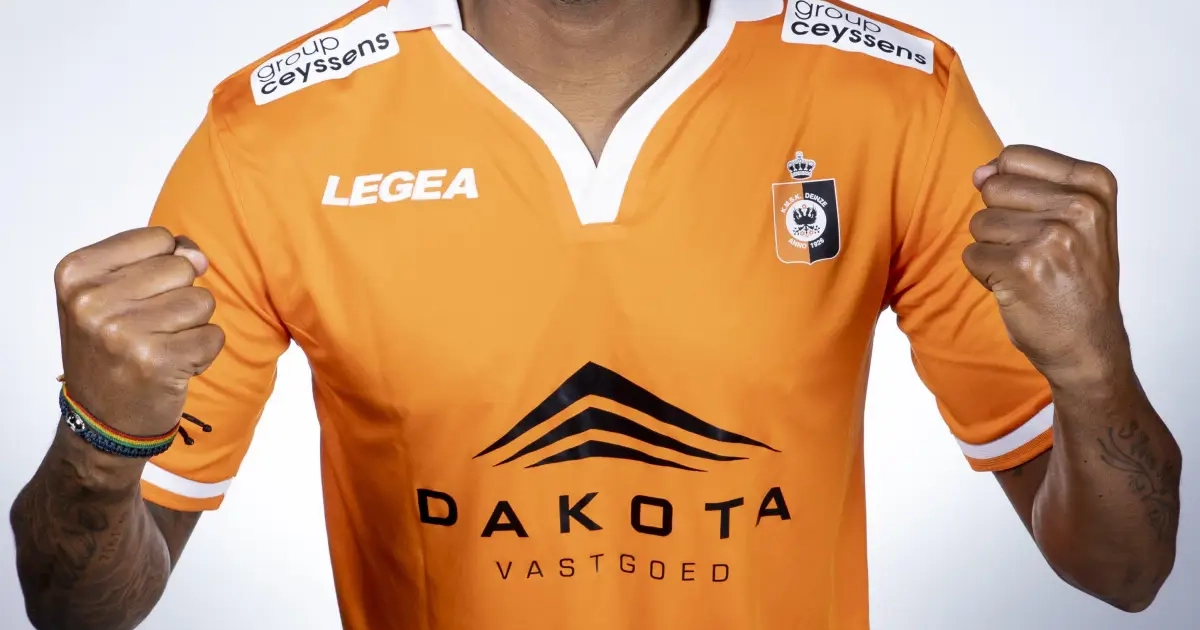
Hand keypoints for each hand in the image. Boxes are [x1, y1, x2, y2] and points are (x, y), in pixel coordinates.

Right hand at [55, 227, 224, 436]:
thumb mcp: (112, 291)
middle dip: (178, 297)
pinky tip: (172, 367)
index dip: (162, 267)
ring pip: (202, 301)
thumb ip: (156, 259)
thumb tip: (198, 257)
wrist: (102, 419)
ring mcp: (123, 332)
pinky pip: (214, 335)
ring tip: (161, 347)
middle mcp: (92, 300)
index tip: (136, 300)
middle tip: (149, 329)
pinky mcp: (157, 361)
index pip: (158, 238)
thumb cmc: (111, 347)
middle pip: (183, 268)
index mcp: (76, 272)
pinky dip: (203, 352)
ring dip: (192, 326)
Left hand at [964, 145, 1128, 385]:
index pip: (1015, 158)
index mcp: (1094, 184)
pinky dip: (986, 274)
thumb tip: (979, 172)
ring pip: (979, 223)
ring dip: (994, 251)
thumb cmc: (1077, 280)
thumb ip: (1027, 184)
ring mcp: (1051, 237)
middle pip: (993, 189)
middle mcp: (1079, 206)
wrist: (1088, 344)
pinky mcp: (1022, 267)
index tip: (1036, 219)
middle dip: (1000, 222)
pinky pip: (972, 255)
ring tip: (1028, 271)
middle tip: (1034, 252)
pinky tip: (1018, 287)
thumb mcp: (1074, 219)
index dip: (1008, 190)